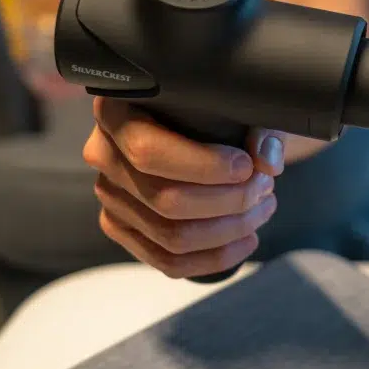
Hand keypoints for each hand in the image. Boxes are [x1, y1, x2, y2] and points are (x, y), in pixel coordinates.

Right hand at [84, 97, 286, 278]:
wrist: (204, 128)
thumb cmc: (216, 112)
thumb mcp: (240, 106)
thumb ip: (258, 126)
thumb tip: (265, 161)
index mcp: (116, 110)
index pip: (148, 152)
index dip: (205, 167)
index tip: (247, 166)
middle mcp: (103, 154)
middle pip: (166, 201)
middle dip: (230, 200)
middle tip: (264, 187)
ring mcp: (110, 197)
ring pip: (172, 236)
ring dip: (230, 229)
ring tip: (262, 208)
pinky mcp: (122, 229)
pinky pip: (168, 262)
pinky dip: (216, 257)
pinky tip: (247, 239)